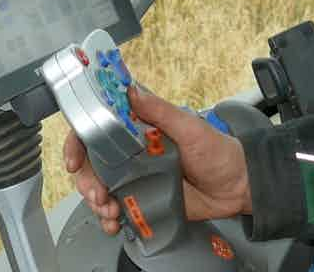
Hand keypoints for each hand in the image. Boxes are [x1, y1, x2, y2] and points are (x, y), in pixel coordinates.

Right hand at [63, 85, 253, 234]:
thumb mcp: (190, 127)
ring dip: (96, 202)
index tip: (74, 159)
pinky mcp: (142, 200)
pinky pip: (116, 209)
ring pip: (99, 188)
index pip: (95, 130)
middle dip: (86, 181)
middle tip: (97, 195)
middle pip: (90, 164)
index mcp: (136, 130)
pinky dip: (109, 218)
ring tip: (109, 211)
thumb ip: (159, 111)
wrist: (239, 188)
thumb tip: (131, 90)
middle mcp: (130, 154)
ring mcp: (135, 178)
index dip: (77, 143)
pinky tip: (114, 222)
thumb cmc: (220, 152)